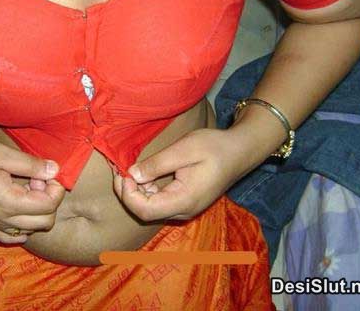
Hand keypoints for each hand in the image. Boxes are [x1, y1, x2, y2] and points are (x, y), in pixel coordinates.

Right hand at [0, 133, 65, 243]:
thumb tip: (55, 170)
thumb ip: (29, 163)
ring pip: (31, 230)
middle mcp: (2, 219)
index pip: (49, 206)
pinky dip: (23, 224)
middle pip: (45, 222)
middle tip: (36, 179)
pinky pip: (11, 236)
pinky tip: (18, 205)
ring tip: (24, 186)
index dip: (55, 188)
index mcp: (8, 202)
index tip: (45, 171)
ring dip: (36, 210)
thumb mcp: (0, 152)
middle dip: (49, 200)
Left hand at [113, 128, 247, 220]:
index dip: (127, 194)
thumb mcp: (184, 149)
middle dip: (128, 192)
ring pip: (151, 208)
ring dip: (136, 190)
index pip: (144, 210)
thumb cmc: (215, 147)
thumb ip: (157, 164)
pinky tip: (144, 174)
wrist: (240, 151)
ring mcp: (185, 208)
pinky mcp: (185, 202)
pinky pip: (160, 202)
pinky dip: (147, 190)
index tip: (123, 172)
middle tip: (120, 168)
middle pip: (145, 212)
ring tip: (130, 169)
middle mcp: (183, 210)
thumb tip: (132, 174)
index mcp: (184, 200)